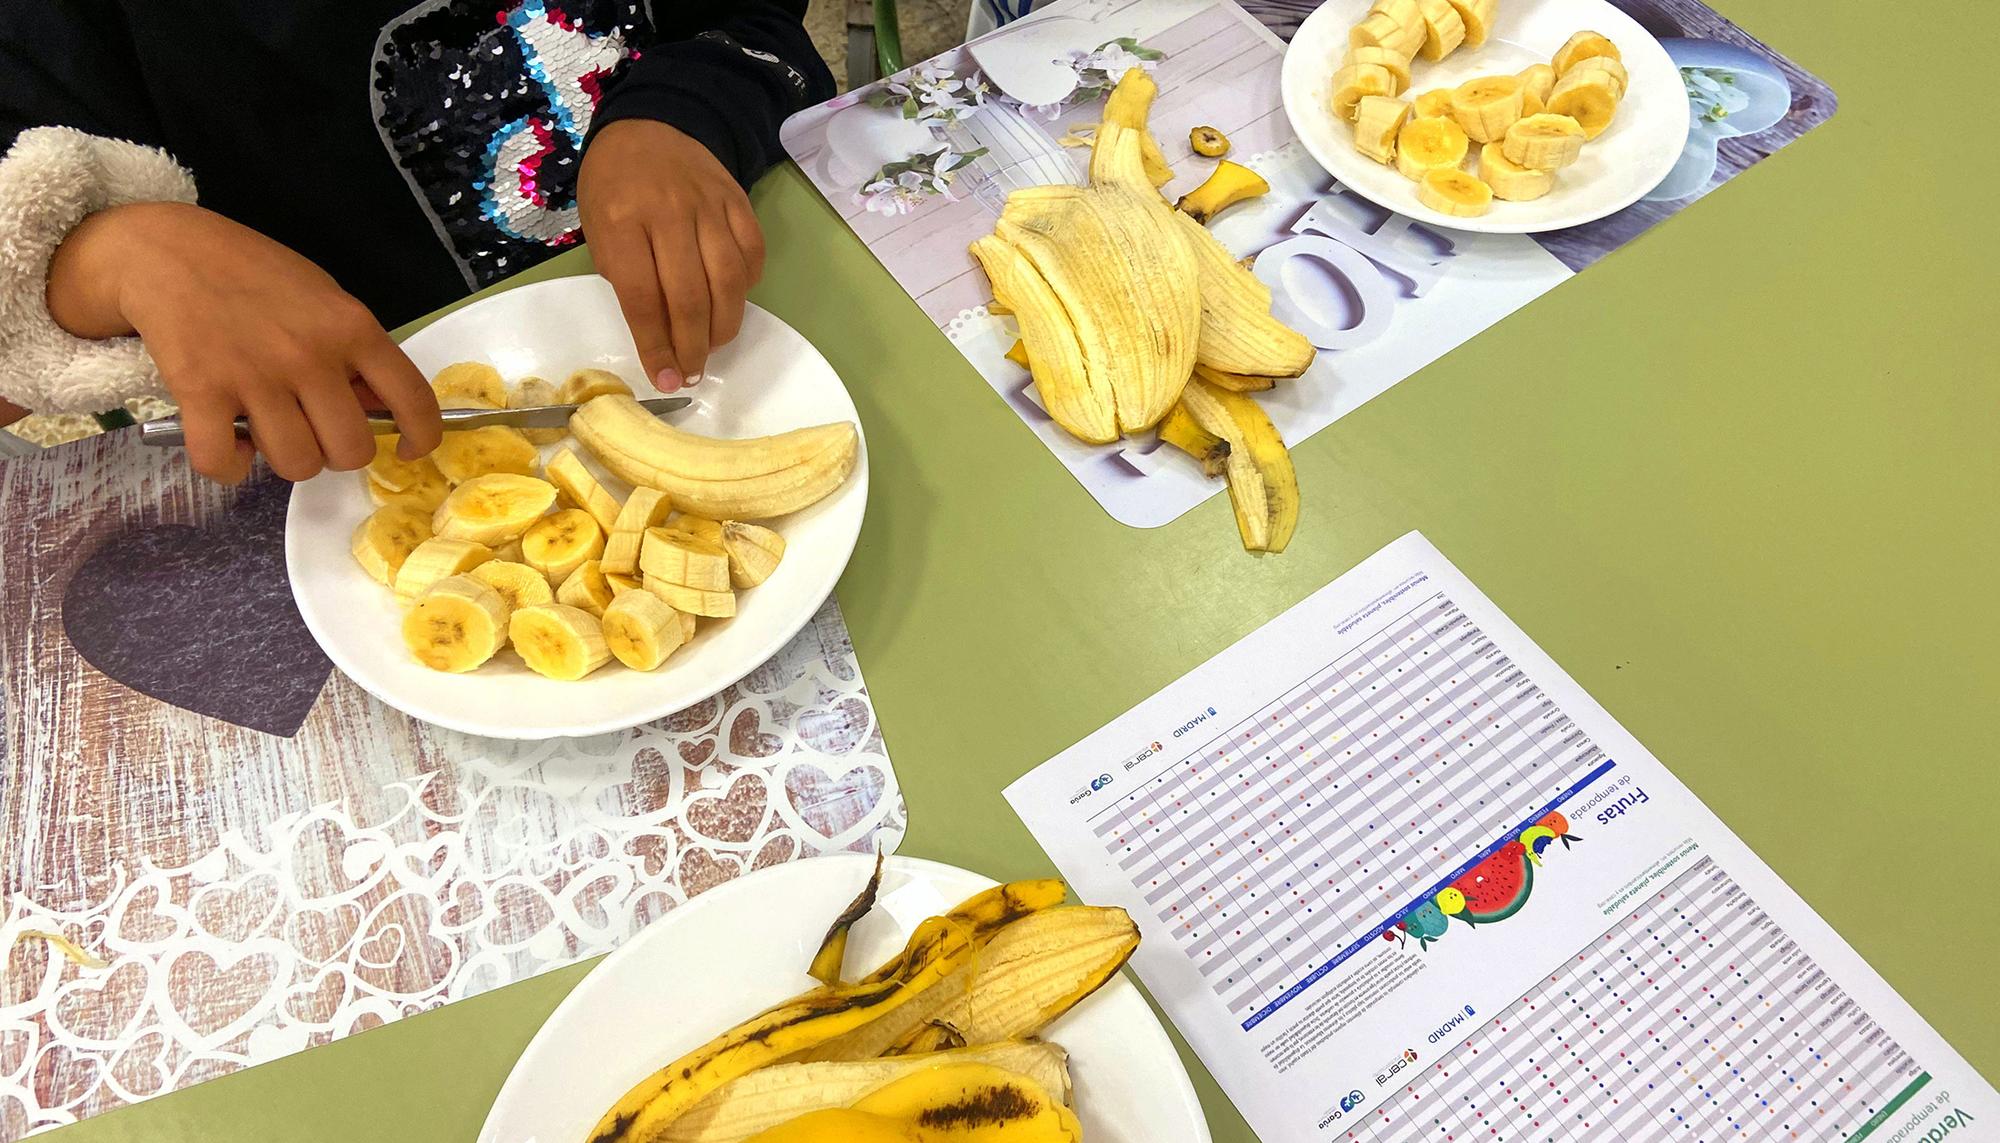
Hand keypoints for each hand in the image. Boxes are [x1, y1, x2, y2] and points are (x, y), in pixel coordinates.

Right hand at [46, 202, 441, 483]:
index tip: (409, 450)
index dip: (422, 438)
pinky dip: (228, 467)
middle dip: (336, 452)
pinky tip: (228, 443)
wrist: (165, 250)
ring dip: (286, 459)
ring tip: (269, 430)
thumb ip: (354, 350)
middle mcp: (310, 355)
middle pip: (350, 450)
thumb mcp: (322, 296)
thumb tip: (383, 409)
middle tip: (314, 429)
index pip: (412, 398)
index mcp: (351, 327)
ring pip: (297, 465)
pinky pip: (225, 463)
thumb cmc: (252, 273)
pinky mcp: (200, 391)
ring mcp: (255, 376)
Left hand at [578, 120, 764, 391]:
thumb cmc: (612, 185)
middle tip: (690, 373)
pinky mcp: (738, 202)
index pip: (643, 297)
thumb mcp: (596, 229)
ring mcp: (709, 205)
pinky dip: (745, 288)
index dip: (656, 346)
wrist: (648, 125)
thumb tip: (658, 334)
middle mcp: (669, 213)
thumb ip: (623, 276)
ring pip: (729, 281)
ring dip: (723, 326)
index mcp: (622, 221)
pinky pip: (752, 255)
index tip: (664, 379)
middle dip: (692, 346)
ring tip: (711, 346)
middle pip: (691, 296)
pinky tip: (729, 302)